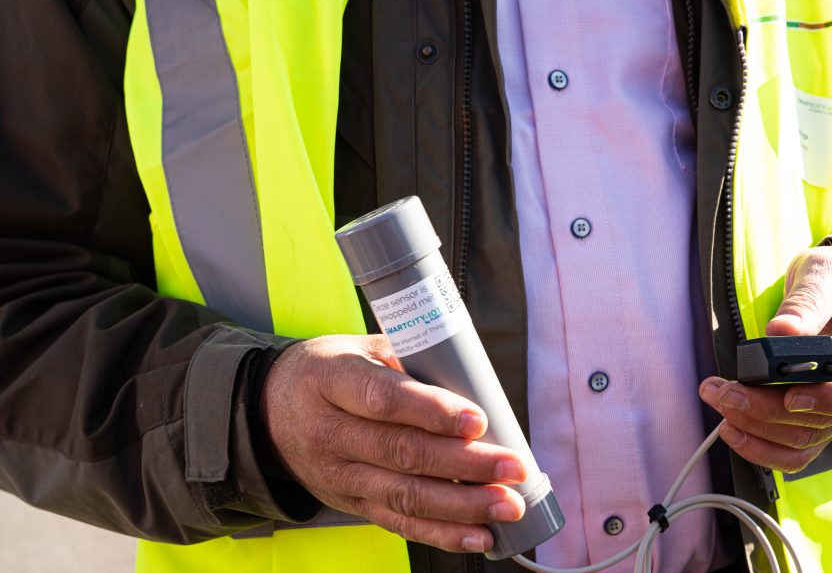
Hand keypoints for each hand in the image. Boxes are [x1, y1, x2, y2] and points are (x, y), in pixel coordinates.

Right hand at [261, 335, 526, 552]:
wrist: (267, 412)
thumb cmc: (327, 371)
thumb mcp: (357, 348)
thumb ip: (408, 357)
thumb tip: (470, 378)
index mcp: (331, 380)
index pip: (382, 400)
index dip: (431, 411)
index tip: (477, 419)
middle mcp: (330, 433)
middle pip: (402, 453)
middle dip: (465, 464)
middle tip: (513, 467)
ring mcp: (339, 475)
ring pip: (404, 495)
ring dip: (463, 506)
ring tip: (508, 506)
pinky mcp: (350, 503)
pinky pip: (398, 523)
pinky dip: (441, 533)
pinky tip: (480, 536)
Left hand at [699, 246, 831, 472]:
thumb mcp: (830, 271)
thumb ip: (809, 299)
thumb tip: (780, 332)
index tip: (792, 396)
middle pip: (828, 417)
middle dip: (770, 410)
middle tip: (726, 391)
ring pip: (807, 438)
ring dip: (757, 427)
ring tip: (719, 398)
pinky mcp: (821, 416)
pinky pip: (796, 447)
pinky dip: (762, 445)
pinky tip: (732, 428)